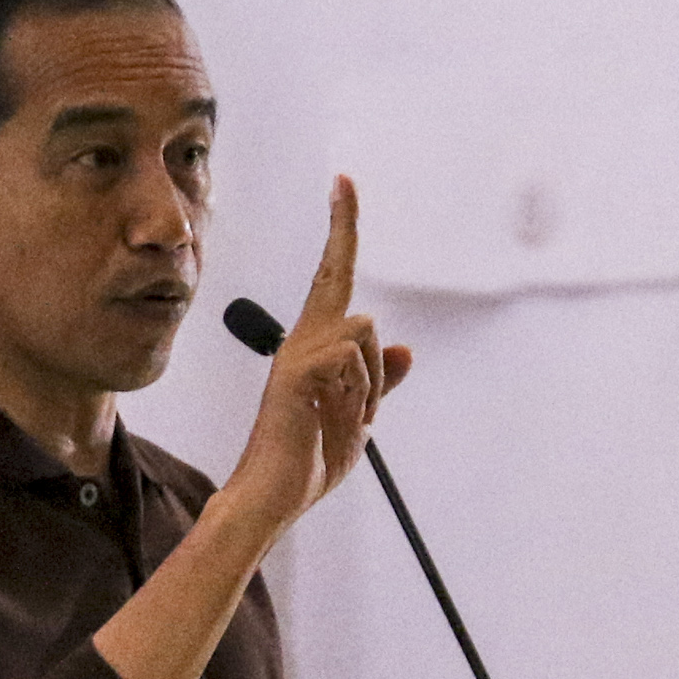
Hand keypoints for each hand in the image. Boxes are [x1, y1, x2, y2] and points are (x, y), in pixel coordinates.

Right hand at [226, 175, 409, 532]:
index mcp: (315, 344)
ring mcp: (297, 352)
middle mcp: (303, 339)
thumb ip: (379, 383)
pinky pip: (354, 362)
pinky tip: (329, 420)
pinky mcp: (296, 371)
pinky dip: (358, 398)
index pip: (332, 274)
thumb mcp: (358, 418)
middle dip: (348, 261)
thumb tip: (405, 350)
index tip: (343, 183)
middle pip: (347, 292)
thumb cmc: (308, 457)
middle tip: (342, 264)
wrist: (273, 496)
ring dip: (369, 388)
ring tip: (339, 419)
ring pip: (365, 334)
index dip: (341, 227)